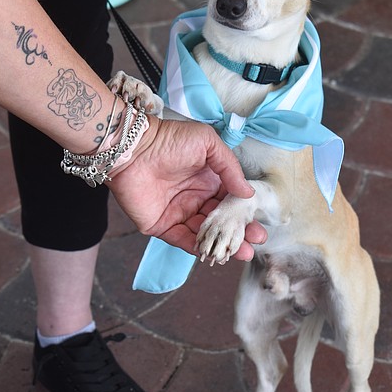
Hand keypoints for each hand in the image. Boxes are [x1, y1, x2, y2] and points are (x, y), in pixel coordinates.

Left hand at [107, 116, 266, 259]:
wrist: (133, 148)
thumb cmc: (169, 139)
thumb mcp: (207, 143)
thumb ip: (230, 167)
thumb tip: (248, 192)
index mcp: (208, 180)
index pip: (230, 202)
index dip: (244, 214)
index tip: (259, 224)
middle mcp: (195, 198)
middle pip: (221, 221)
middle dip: (239, 233)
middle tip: (256, 242)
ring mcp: (179, 213)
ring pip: (205, 234)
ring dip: (223, 244)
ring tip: (242, 252)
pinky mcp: (161, 225)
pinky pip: (182, 240)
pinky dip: (197, 248)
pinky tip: (213, 252)